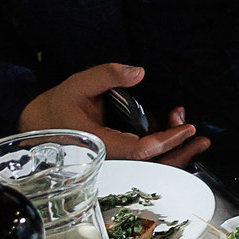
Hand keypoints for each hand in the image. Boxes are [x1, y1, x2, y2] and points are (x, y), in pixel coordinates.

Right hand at [21, 63, 208, 165]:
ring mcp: (114, 160)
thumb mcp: (79, 84)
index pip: (138, 150)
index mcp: (99, 143)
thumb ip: (107, 75)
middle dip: (178, 152)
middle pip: (150, 165)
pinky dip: (163, 148)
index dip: (164, 142)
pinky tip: (174, 131)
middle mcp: (109, 157)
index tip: (184, 129)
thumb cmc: (59, 106)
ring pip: (149, 165)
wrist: (40, 126)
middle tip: (198, 137)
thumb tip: (138, 72)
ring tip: (192, 135)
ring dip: (174, 151)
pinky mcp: (118, 157)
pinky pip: (144, 160)